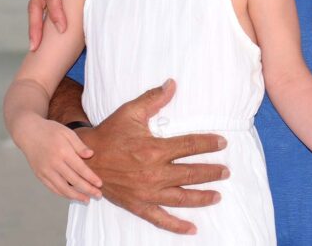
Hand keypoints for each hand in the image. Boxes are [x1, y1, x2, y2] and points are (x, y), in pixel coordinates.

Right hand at [15, 115, 102, 202]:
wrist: (28, 133)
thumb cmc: (50, 130)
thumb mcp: (68, 132)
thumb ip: (79, 145)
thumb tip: (91, 155)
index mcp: (63, 151)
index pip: (80, 169)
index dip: (91, 178)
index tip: (100, 184)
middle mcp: (54, 163)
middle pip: (73, 181)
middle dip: (87, 189)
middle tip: (98, 195)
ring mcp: (45, 171)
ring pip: (62, 188)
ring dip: (75, 196)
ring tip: (86, 200)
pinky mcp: (39, 175)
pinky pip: (52, 188)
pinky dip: (62, 194)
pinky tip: (71, 196)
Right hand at [76, 79, 227, 234]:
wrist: (84, 159)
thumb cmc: (109, 134)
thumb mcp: (130, 112)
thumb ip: (154, 99)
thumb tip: (173, 83)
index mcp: (153, 150)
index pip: (189, 146)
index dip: (208, 143)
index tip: (222, 143)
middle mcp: (153, 173)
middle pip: (190, 174)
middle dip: (211, 172)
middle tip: (226, 171)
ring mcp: (146, 192)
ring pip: (181, 198)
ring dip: (202, 197)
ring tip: (218, 195)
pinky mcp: (138, 205)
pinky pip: (160, 218)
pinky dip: (177, 226)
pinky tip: (192, 229)